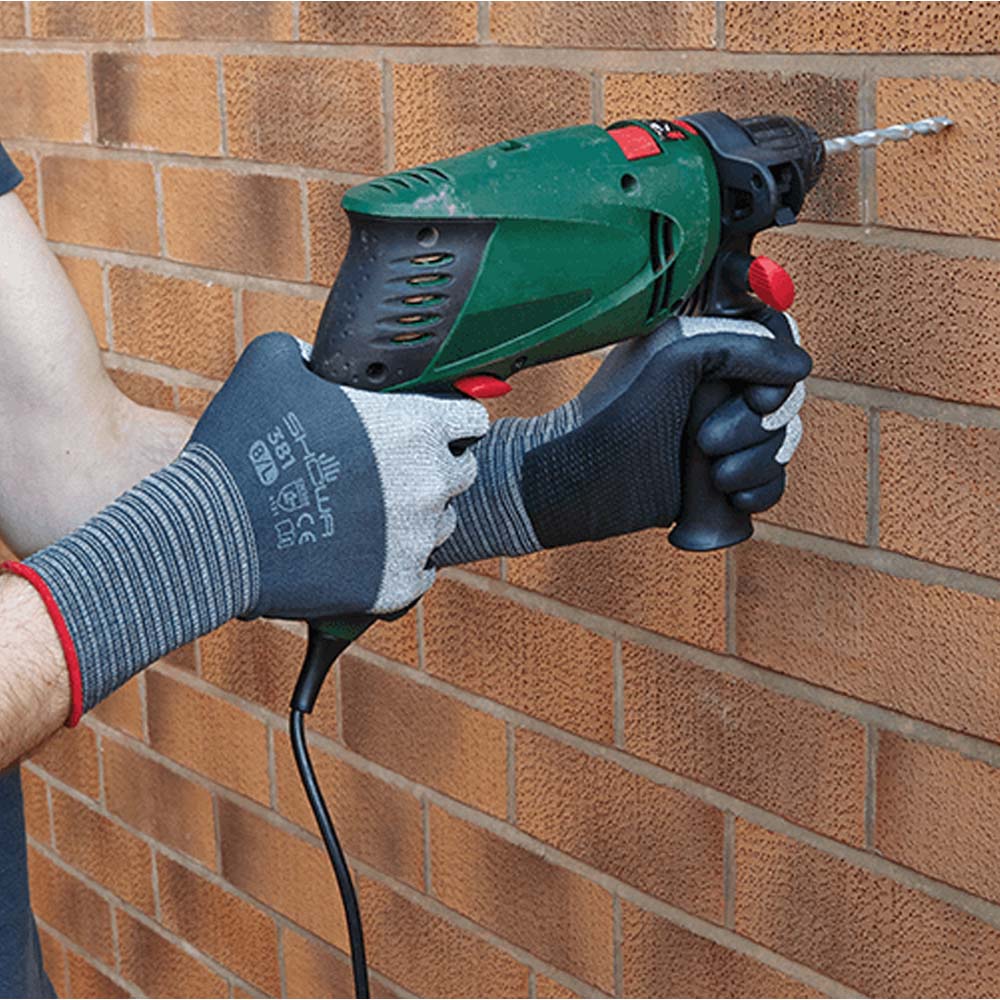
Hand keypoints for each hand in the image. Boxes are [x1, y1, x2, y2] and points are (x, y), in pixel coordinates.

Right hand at [15, 332, 487, 719]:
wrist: (211, 531)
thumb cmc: (240, 444)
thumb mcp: (271, 364)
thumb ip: (315, 352)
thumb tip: (321, 356)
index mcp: (415, 425)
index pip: (472, 420)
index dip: (452, 421)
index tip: (432, 428)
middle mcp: (428, 482)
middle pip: (461, 473)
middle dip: (434, 467)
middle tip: (390, 470)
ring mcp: (416, 538)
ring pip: (441, 523)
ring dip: (416, 516)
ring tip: (367, 512)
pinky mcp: (396, 585)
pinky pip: (420, 572)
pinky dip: (398, 562)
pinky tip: (364, 549)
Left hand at [433, 312, 809, 564]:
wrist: (577, 483)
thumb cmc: (614, 414)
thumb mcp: (675, 359)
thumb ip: (740, 347)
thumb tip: (801, 367)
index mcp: (706, 347)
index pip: (776, 342)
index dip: (776, 370)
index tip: (752, 394)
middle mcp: (717, 388)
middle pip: (783, 398)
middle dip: (754, 426)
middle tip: (703, 442)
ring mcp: (720, 434)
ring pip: (780, 443)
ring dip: (755, 463)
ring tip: (711, 475)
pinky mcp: (717, 480)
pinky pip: (770, 483)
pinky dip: (759, 491)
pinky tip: (728, 496)